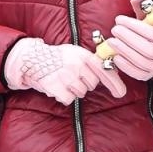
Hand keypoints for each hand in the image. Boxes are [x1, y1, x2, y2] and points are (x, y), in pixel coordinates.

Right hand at [4, 37, 126, 104]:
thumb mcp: (75, 52)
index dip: (114, 83)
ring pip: (80, 93)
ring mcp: (66, 76)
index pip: (104, 69)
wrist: (32, 58)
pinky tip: (57, 87)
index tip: (120, 93)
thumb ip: (91, 61)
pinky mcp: (56, 86)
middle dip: (84, 83)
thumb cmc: (57, 57)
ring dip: (72, 90)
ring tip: (62, 80)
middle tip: (72, 76)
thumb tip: (111, 71)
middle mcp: (76, 65)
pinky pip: (68, 99)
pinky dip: (63, 96)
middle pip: (91, 84)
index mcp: (83, 55)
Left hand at [102, 3, 152, 80]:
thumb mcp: (151, 18)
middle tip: (114, 29)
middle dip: (128, 38)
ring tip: (111, 41)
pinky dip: (125, 66)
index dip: (135, 26)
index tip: (120, 19)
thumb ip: (144, 7)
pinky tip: (115, 56)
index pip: (152, 33)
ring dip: (124, 51)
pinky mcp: (147, 75)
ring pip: (141, 61)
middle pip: (147, 49)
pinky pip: (136, 73)